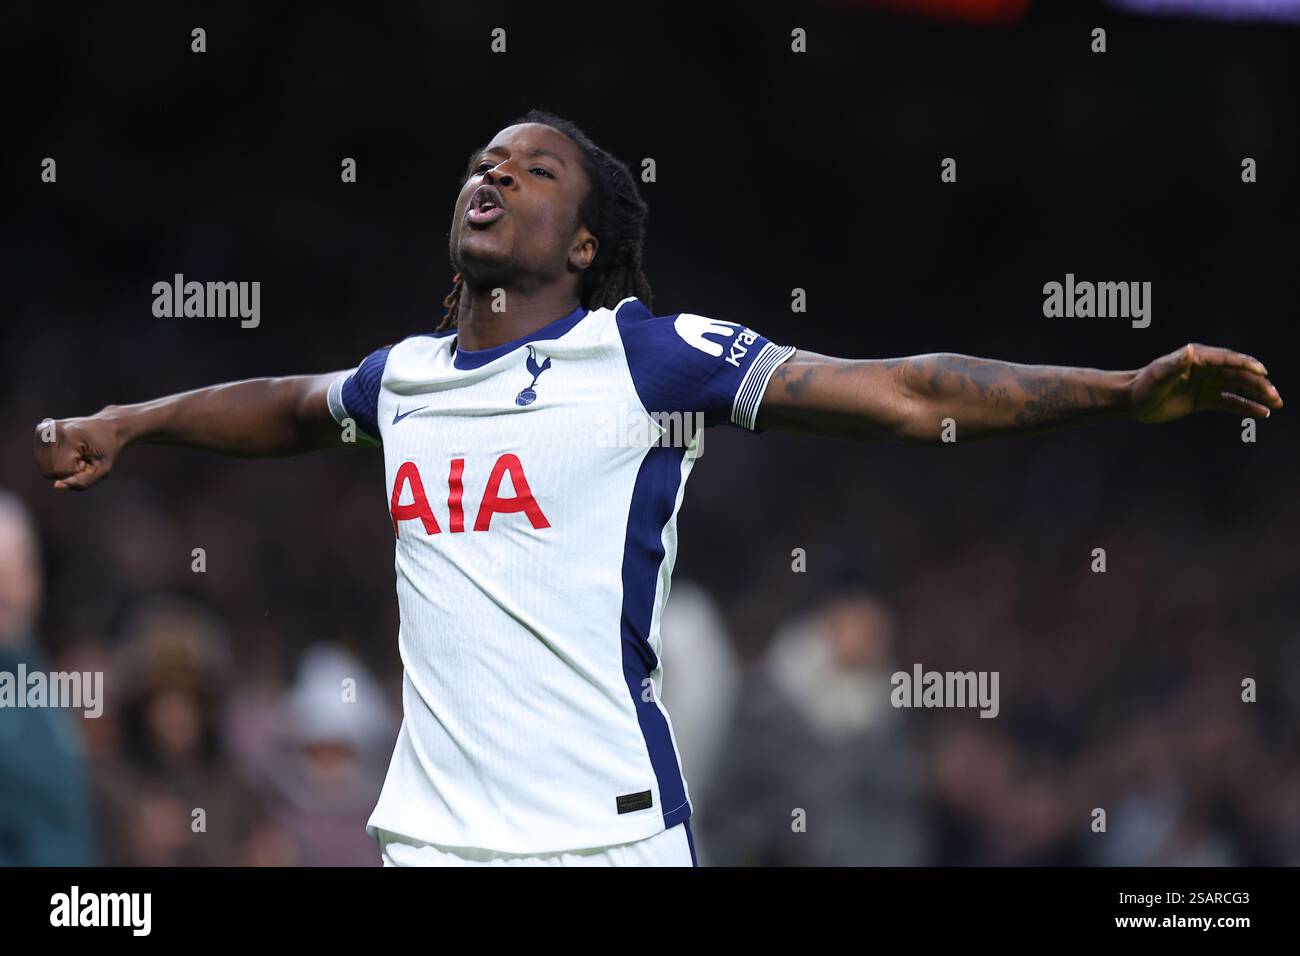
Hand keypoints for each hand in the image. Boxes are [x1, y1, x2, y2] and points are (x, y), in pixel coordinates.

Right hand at [34, 413, 123, 490]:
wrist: (106, 427)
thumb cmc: (106, 448)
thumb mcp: (103, 469)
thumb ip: (82, 482)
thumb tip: (56, 486)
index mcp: (67, 436)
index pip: (57, 471)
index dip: (74, 471)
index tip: (87, 458)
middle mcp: (50, 430)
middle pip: (47, 470)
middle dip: (66, 470)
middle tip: (82, 456)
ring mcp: (44, 429)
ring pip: (43, 466)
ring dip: (60, 465)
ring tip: (75, 452)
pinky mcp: (41, 430)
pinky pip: (41, 458)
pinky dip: (55, 458)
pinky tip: (68, 448)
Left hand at [1129, 344, 1281, 423]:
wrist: (1131, 401)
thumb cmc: (1143, 386)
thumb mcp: (1158, 375)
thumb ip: (1175, 364)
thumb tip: (1191, 351)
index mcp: (1197, 359)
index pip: (1227, 359)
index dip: (1246, 365)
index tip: (1262, 372)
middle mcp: (1205, 369)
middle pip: (1238, 375)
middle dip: (1258, 384)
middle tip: (1274, 395)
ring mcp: (1206, 384)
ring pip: (1238, 388)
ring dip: (1257, 395)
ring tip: (1275, 403)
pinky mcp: (1203, 400)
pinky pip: (1229, 402)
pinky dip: (1245, 406)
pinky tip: (1261, 412)